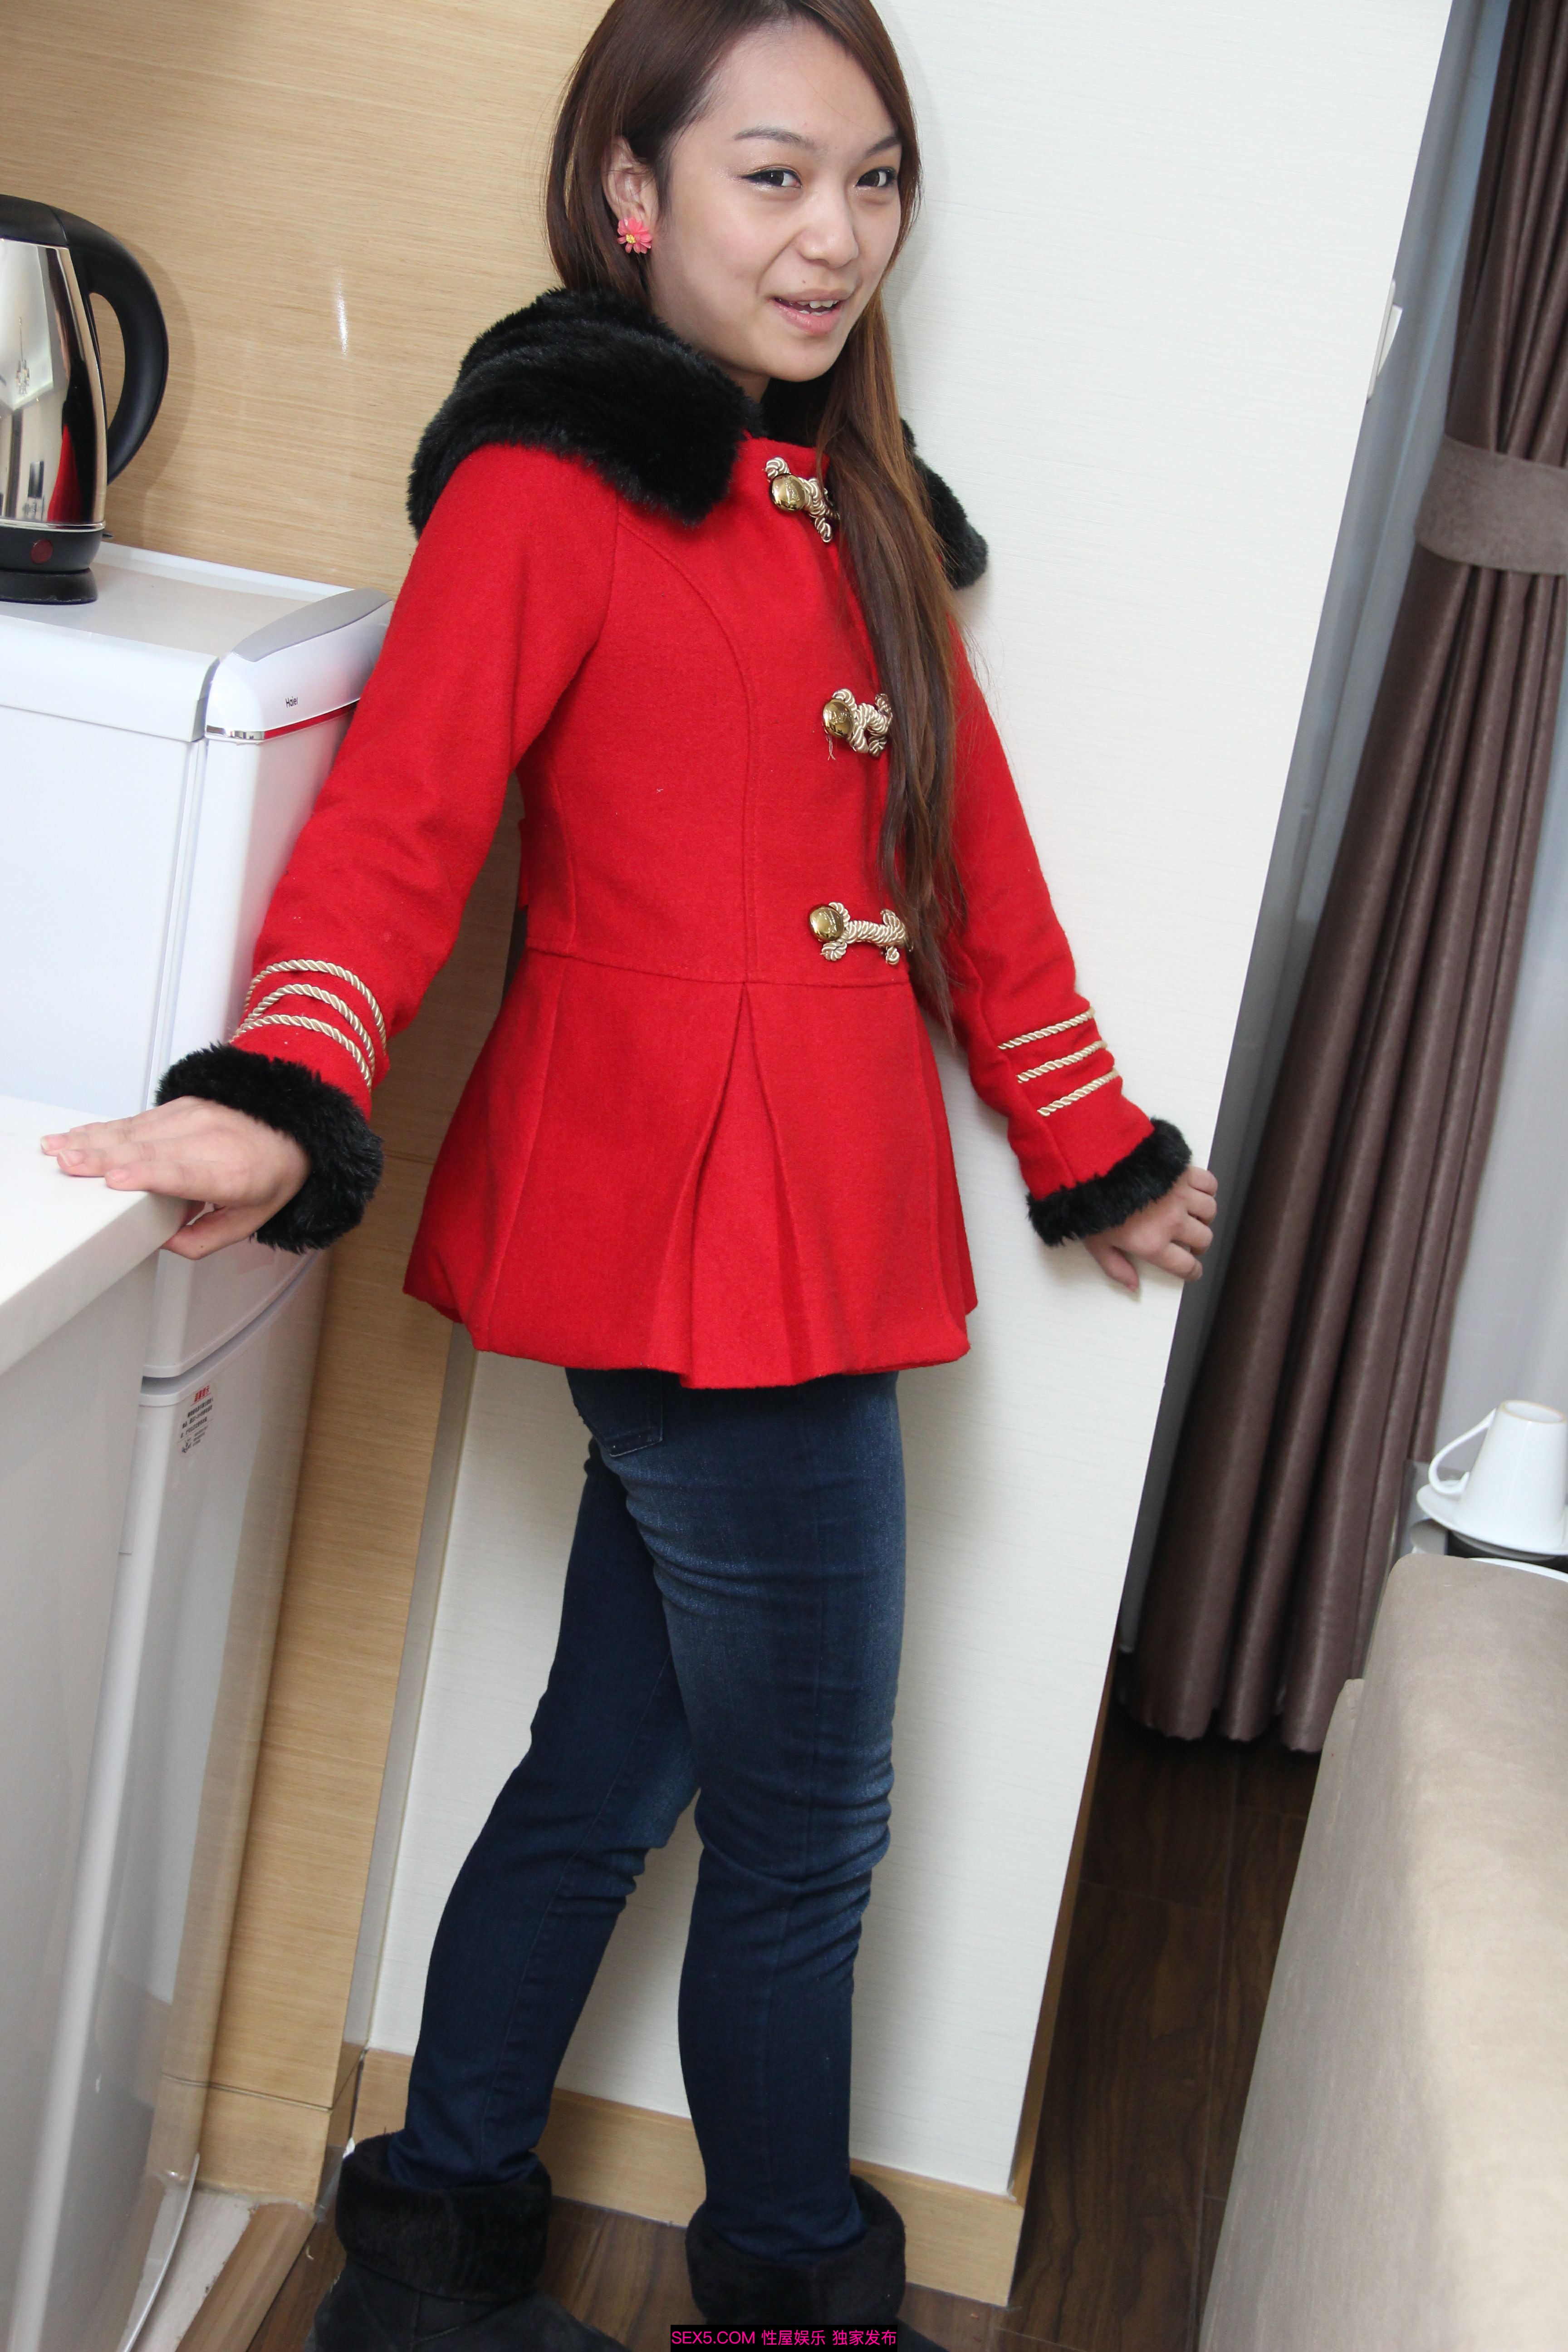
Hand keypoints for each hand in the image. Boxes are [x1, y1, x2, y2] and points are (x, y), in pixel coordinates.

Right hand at [41, 1098, 308, 1258]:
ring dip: (92, 1139)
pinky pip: (136, 1119)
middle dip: (104, 1156)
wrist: (294, 1128)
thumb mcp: (249, 1221)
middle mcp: (212, 1140)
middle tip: (68, 1165)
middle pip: (150, 1149)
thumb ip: (204, 1240)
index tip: (117, 1179)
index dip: (149, 1175)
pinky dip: (104, 1127)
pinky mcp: (180, 1106)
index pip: (185, 1174)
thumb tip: (160, 1242)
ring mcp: (194, 1117)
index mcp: (233, 1174)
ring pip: (136, 1130)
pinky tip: (78, 1134)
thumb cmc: (271, 1174)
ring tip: (58, 1149)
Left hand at [1084, 1163, 1216, 1294]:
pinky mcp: (1183, 1172)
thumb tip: (1133, 1286)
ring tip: (1194, 1219)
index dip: (1193, 1272)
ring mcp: (1181, 1196)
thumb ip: (1116, 1268)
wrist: (1094, 1162)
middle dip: (1199, 1245)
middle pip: (1203, 1239)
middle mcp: (1173, 1222)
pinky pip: (1209, 1184)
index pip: (1186, 1266)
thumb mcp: (1097, 1244)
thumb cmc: (1091, 1204)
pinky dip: (1208, 1191)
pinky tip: (1197, 1194)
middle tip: (1191, 1244)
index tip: (1192, 1270)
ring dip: (1204, 1218)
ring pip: (1209, 1212)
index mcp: (1152, 1244)